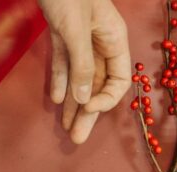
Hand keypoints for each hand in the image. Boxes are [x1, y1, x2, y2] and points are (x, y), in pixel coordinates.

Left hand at [38, 0, 130, 143]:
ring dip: (74, 104)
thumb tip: (85, 100)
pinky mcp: (63, 36)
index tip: (89, 108)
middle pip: (98, 86)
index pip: (119, 81)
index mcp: (114, 40)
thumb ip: (83, 65)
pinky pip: (65, 64)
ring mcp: (82, 41)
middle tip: (77, 138)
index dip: (106, 99)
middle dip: (87, 113)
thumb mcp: (77, 29)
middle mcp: (101, 44)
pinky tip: (57, 100)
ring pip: (81, 79)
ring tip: (66, 129)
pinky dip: (61, 82)